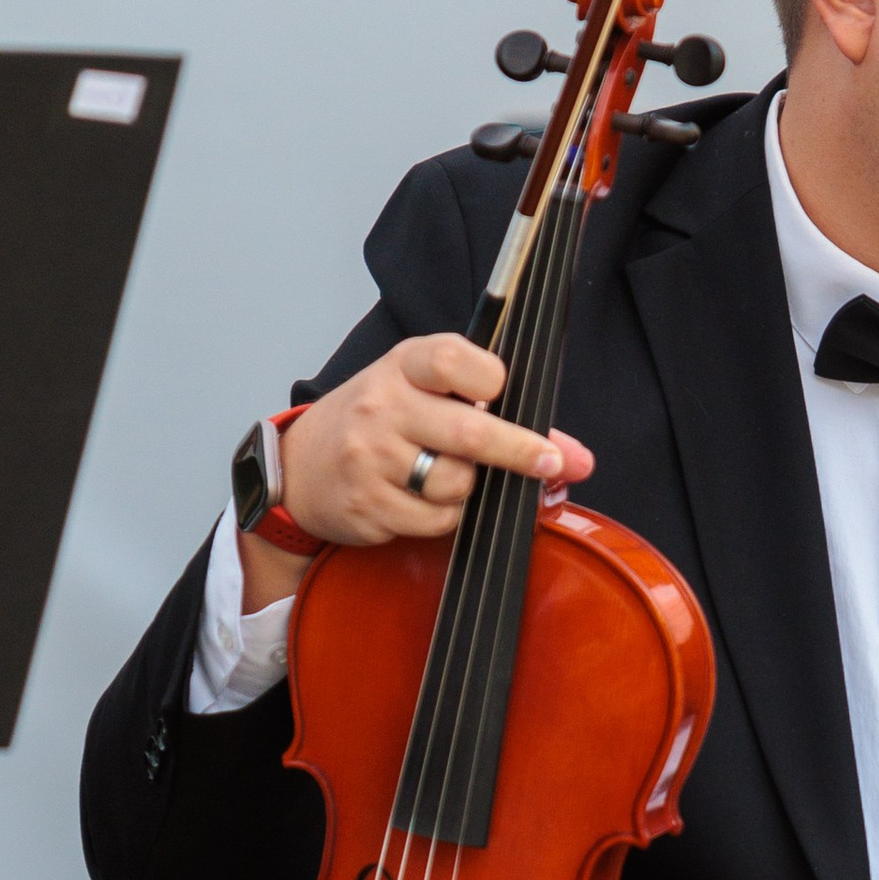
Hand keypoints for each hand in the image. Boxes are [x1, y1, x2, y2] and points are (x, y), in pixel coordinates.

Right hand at [241, 336, 594, 605]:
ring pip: (457, 484)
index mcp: (402, 367)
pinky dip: (445, 517)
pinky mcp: (368, 504)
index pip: (452, 359)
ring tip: (450, 476)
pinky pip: (435, 520)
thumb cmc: (380, 422)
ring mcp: (371, 457)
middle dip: (519, 452)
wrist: (301, 466)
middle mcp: (383, 407)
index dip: (490, 376)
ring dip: (471, 489)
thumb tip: (577, 459)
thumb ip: (500, 414)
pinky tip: (425, 501)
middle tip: (551, 463)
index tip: (504, 389)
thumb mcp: (428, 397)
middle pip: (470, 433)